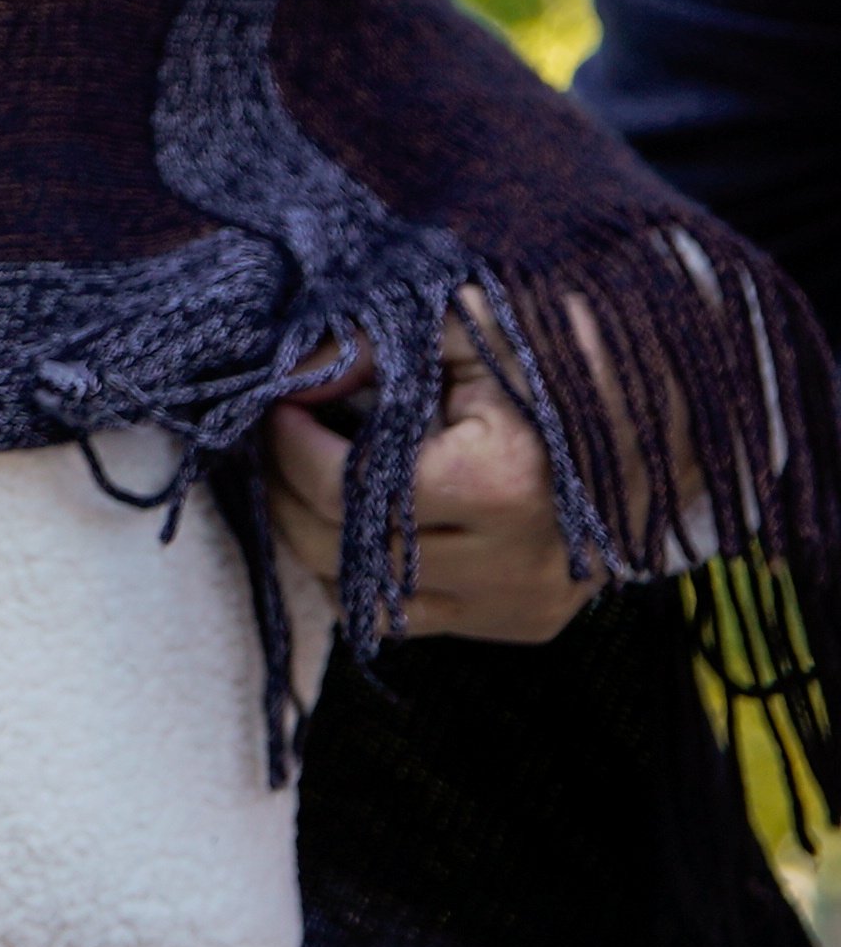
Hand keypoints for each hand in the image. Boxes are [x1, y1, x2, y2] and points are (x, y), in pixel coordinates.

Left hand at [269, 310, 597, 645]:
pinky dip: (370, 577)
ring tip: (313, 479)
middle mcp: (514, 563)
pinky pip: (413, 620)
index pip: (345, 486)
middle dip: (288, 490)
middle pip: (343, 551)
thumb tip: (285, 376)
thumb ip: (365, 348)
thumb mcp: (462, 325)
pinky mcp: (529, 621)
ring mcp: (524, 602)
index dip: (290, 443)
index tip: (279, 401)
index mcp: (500, 485)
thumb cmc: (559, 353)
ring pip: (369, 602)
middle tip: (278, 437)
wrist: (668, 407)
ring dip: (321, 542)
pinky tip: (365, 522)